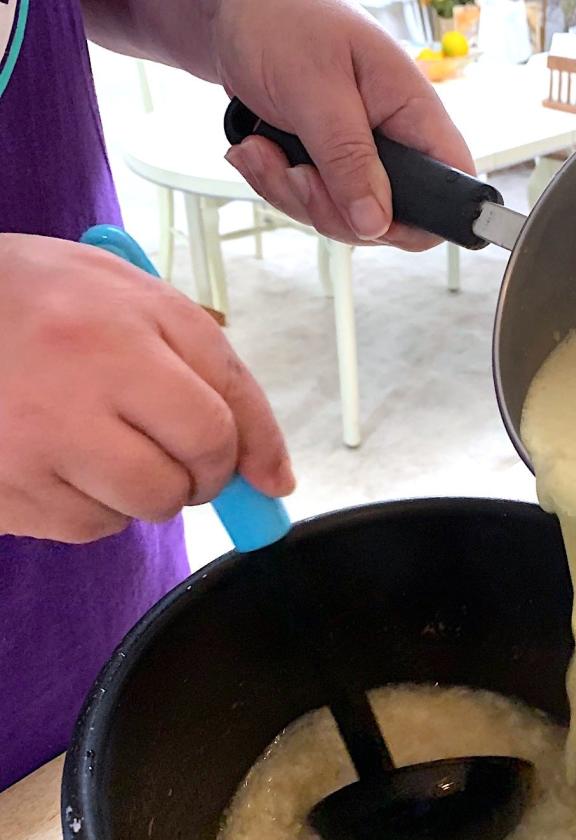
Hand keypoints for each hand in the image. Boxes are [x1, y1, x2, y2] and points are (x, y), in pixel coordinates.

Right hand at [0, 234, 293, 542]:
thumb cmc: (42, 301)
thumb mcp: (136, 300)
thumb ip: (217, 374)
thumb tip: (275, 480)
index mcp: (118, 329)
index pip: (221, 418)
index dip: (252, 452)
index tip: (262, 476)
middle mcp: (73, 389)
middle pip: (190, 475)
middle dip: (200, 472)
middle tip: (173, 447)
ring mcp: (30, 446)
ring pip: (144, 508)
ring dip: (144, 489)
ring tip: (101, 440)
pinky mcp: (4, 492)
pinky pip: (89, 527)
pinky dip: (93, 504)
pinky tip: (60, 458)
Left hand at [213, 0, 474, 249]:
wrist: (235, 10)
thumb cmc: (282, 20)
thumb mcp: (316, 89)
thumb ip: (347, 159)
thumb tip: (376, 223)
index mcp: (413, 113)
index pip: (452, 186)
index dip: (425, 219)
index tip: (373, 222)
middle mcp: (393, 142)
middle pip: (389, 221)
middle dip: (333, 211)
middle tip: (297, 171)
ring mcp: (359, 160)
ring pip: (344, 220)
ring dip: (292, 196)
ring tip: (262, 147)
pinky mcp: (327, 168)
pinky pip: (311, 206)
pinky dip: (276, 187)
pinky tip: (257, 148)